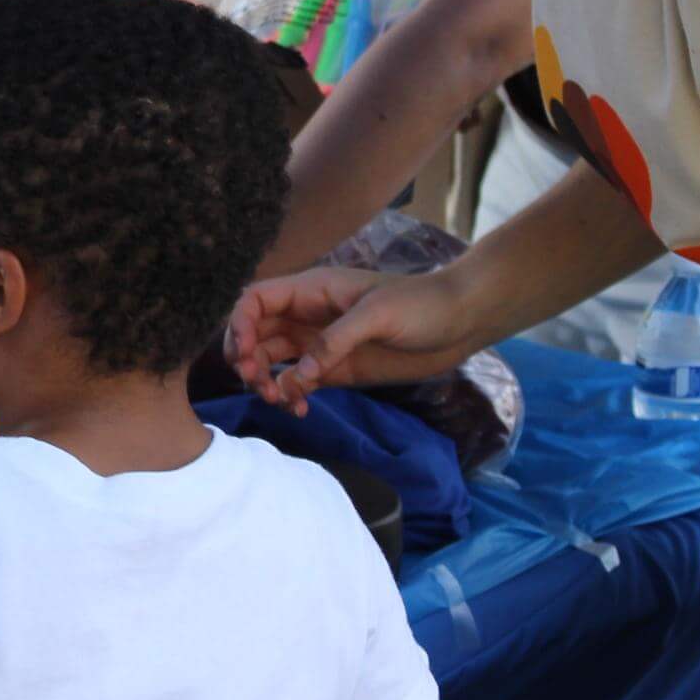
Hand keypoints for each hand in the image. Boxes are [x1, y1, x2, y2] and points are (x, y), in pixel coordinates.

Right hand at [224, 266, 477, 410]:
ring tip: (278, 400)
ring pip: (273, 360)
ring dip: (265, 381)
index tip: (245, 354)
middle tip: (257, 383)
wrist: (459, 321)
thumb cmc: (419, 305)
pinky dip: (291, 396)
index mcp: (311, 291)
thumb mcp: (376, 315)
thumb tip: (300, 374)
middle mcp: (307, 316)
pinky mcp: (336, 369)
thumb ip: (335, 341)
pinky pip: (299, 382)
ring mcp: (320, 344)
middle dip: (247, 358)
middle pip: (256, 333)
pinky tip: (300, 409)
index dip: (240, 324)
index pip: (257, 300)